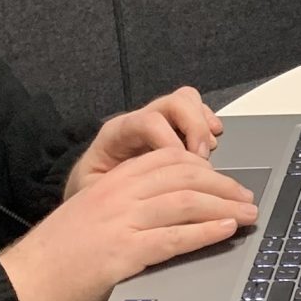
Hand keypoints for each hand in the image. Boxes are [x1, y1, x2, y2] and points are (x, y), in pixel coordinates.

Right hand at [0, 149, 258, 300]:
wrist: (22, 286)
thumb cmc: (54, 259)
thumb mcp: (90, 216)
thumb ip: (123, 207)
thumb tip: (167, 212)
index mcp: (110, 181)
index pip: (168, 160)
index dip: (204, 168)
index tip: (225, 180)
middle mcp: (118, 194)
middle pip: (185, 177)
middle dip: (223, 186)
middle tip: (247, 197)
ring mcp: (121, 222)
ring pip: (186, 203)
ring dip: (225, 207)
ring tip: (248, 214)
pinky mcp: (122, 253)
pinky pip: (174, 237)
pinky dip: (205, 232)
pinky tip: (225, 231)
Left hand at [65, 85, 222, 197]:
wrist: (86, 195)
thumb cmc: (90, 196)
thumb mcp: (95, 195)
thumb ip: (118, 191)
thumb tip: (149, 200)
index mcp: (116, 134)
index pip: (148, 122)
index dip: (171, 141)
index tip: (183, 167)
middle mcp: (138, 121)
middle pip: (174, 102)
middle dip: (195, 129)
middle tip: (202, 159)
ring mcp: (157, 121)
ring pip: (187, 100)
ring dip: (204, 125)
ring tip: (209, 152)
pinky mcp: (171, 129)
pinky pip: (196, 110)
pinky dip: (209, 124)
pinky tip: (214, 143)